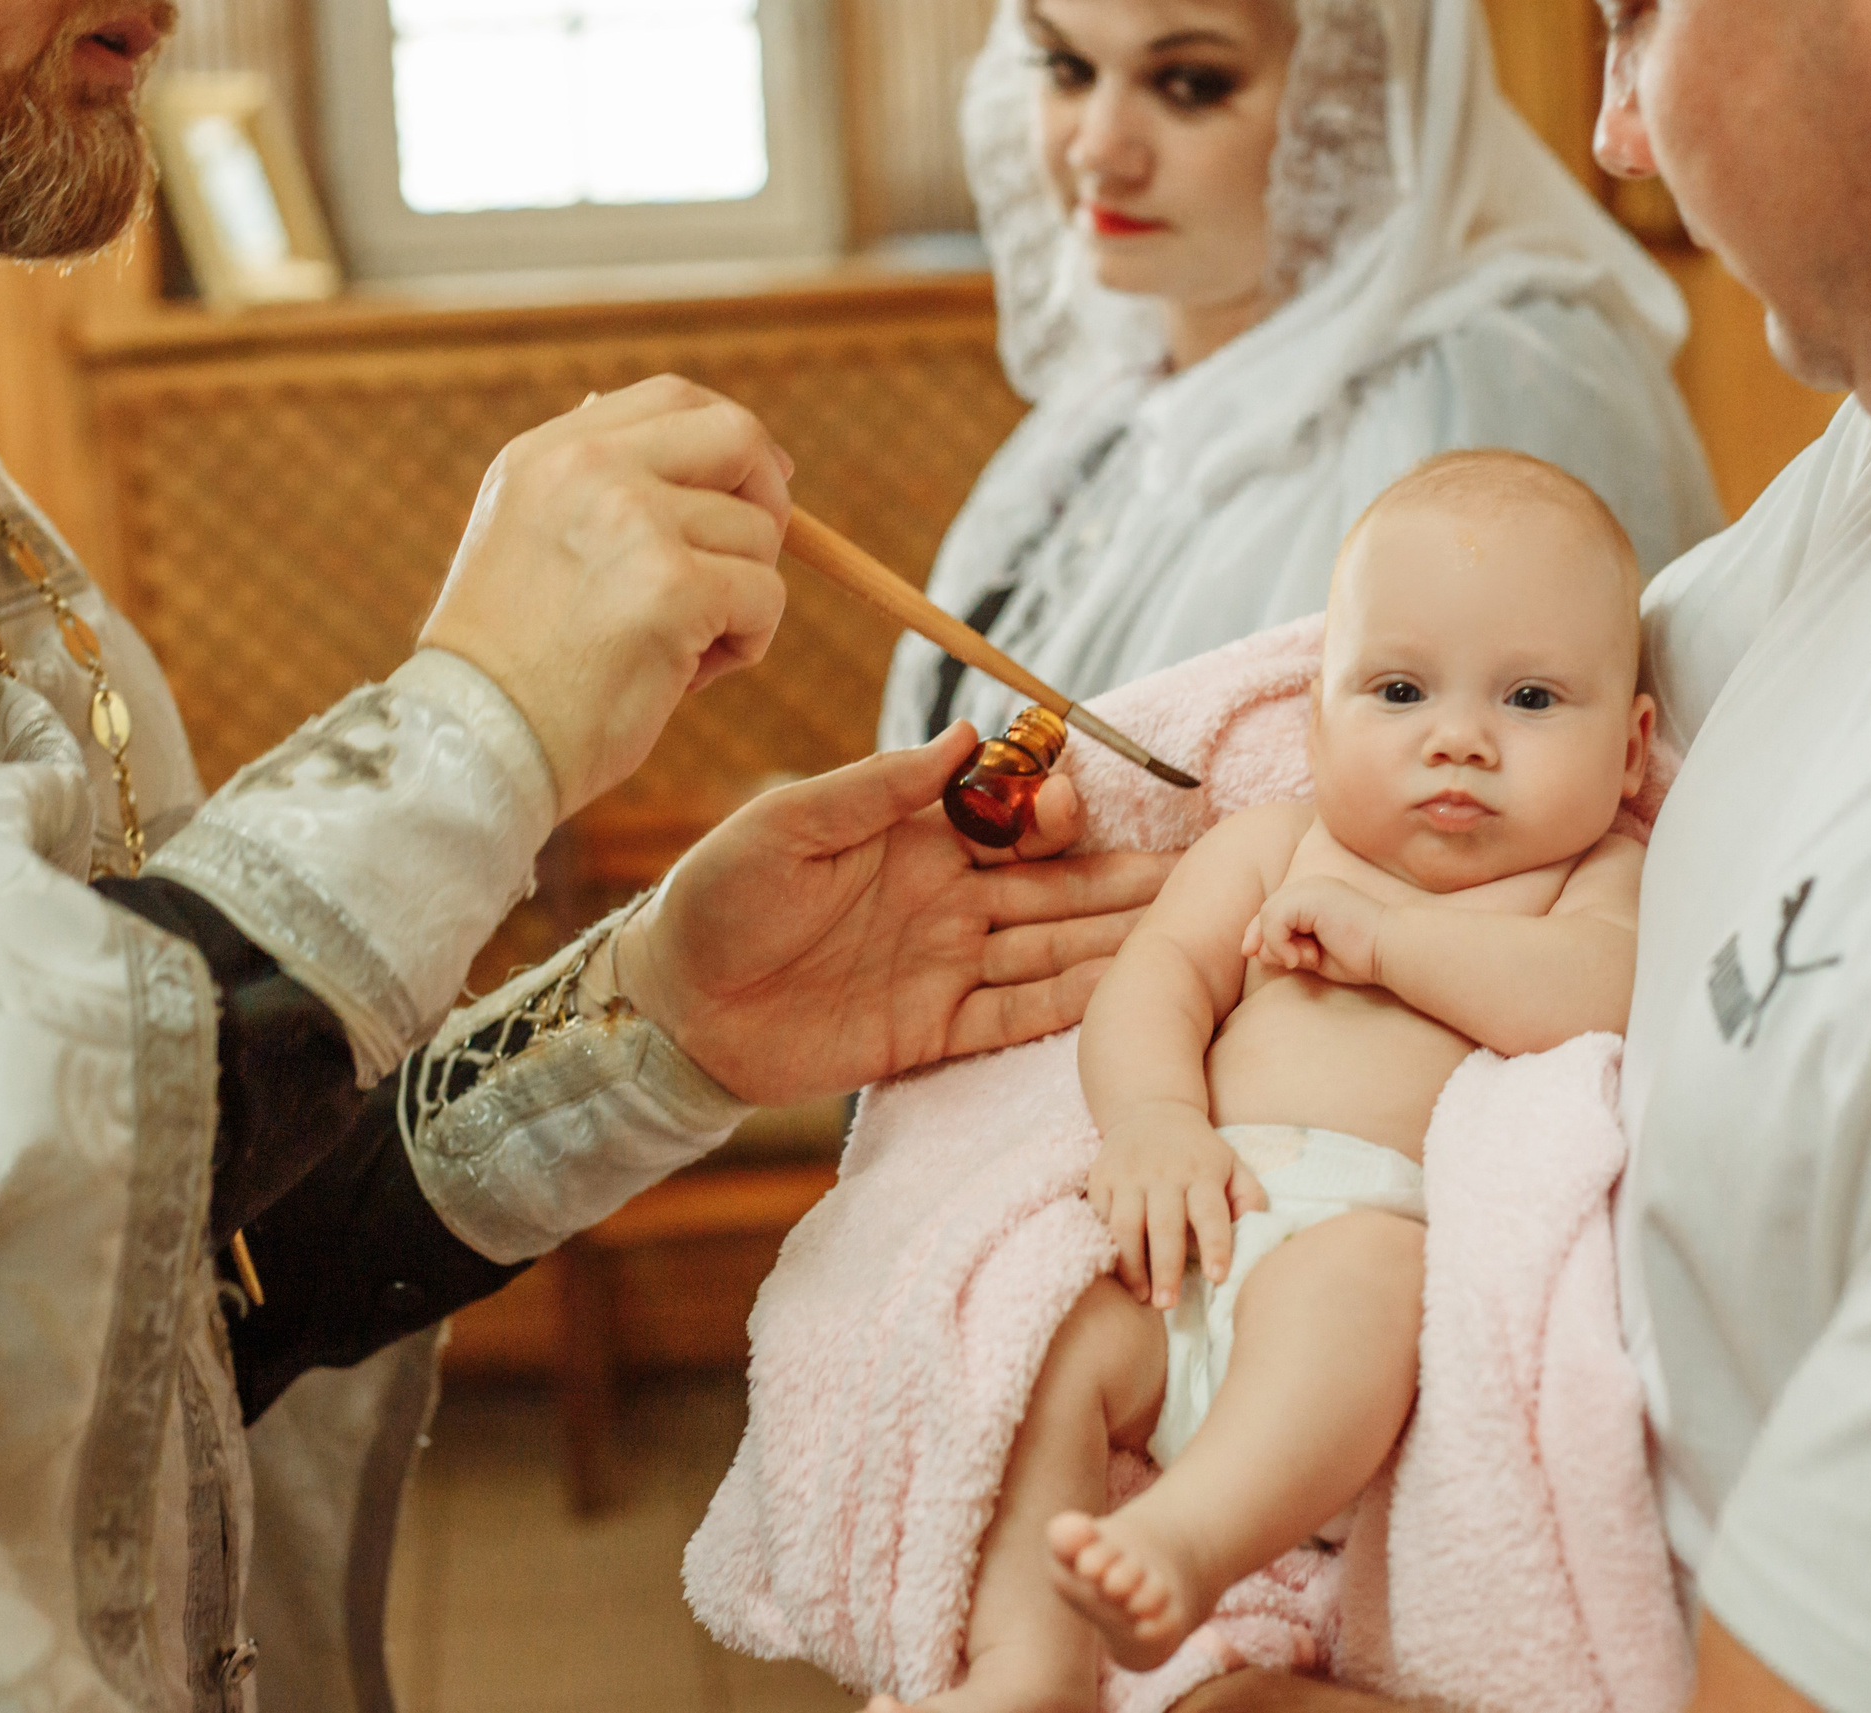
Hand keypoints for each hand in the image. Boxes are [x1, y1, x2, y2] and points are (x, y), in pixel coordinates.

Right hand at [418, 375, 794, 817]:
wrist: (477, 744)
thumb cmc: (513, 668)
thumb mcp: (533, 542)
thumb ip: (603, 492)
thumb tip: (710, 459)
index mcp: (549, 452)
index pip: (673, 397)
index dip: (734, 437)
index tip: (760, 482)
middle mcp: (588, 468)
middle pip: (736, 436)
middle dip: (769, 498)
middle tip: (749, 565)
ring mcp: (632, 520)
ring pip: (758, 534)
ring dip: (743, 598)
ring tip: (681, 650)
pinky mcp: (673, 585)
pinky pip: (765, 597)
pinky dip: (748, 644)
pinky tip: (689, 676)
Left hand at [610, 726, 1175, 1105]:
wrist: (674, 1002)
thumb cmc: (717, 894)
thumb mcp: (789, 823)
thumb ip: (881, 785)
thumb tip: (971, 733)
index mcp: (917, 839)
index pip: (1011, 821)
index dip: (1051, 816)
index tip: (1067, 811)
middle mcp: (947, 899)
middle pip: (1054, 887)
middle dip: (1121, 881)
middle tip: (1196, 877)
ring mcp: (947, 966)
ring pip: (1050, 949)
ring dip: (1114, 941)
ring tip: (1186, 933)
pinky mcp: (933, 1030)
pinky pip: (1016, 1013)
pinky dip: (1069, 1003)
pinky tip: (1124, 991)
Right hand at [1088, 1106, 1267, 1307]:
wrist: (1151, 1108)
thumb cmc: (1198, 1151)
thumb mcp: (1232, 1163)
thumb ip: (1248, 1195)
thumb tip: (1255, 1226)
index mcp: (1202, 1171)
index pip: (1210, 1212)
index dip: (1215, 1245)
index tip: (1217, 1278)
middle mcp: (1163, 1172)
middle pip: (1163, 1225)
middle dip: (1165, 1268)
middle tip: (1168, 1304)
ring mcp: (1128, 1174)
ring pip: (1124, 1226)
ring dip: (1131, 1266)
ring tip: (1142, 1296)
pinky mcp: (1101, 1177)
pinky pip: (1101, 1219)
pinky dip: (1108, 1248)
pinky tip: (1118, 1272)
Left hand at [1243, 876, 1389, 986]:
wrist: (1394, 949)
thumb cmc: (1363, 956)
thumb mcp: (1316, 957)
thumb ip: (1288, 950)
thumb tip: (1255, 951)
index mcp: (1316, 896)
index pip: (1275, 911)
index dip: (1261, 933)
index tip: (1254, 955)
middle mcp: (1312, 886)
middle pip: (1268, 910)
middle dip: (1265, 939)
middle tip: (1292, 962)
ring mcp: (1312, 888)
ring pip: (1268, 914)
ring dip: (1279, 944)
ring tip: (1306, 960)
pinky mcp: (1311, 897)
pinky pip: (1274, 919)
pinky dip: (1280, 942)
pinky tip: (1305, 958)